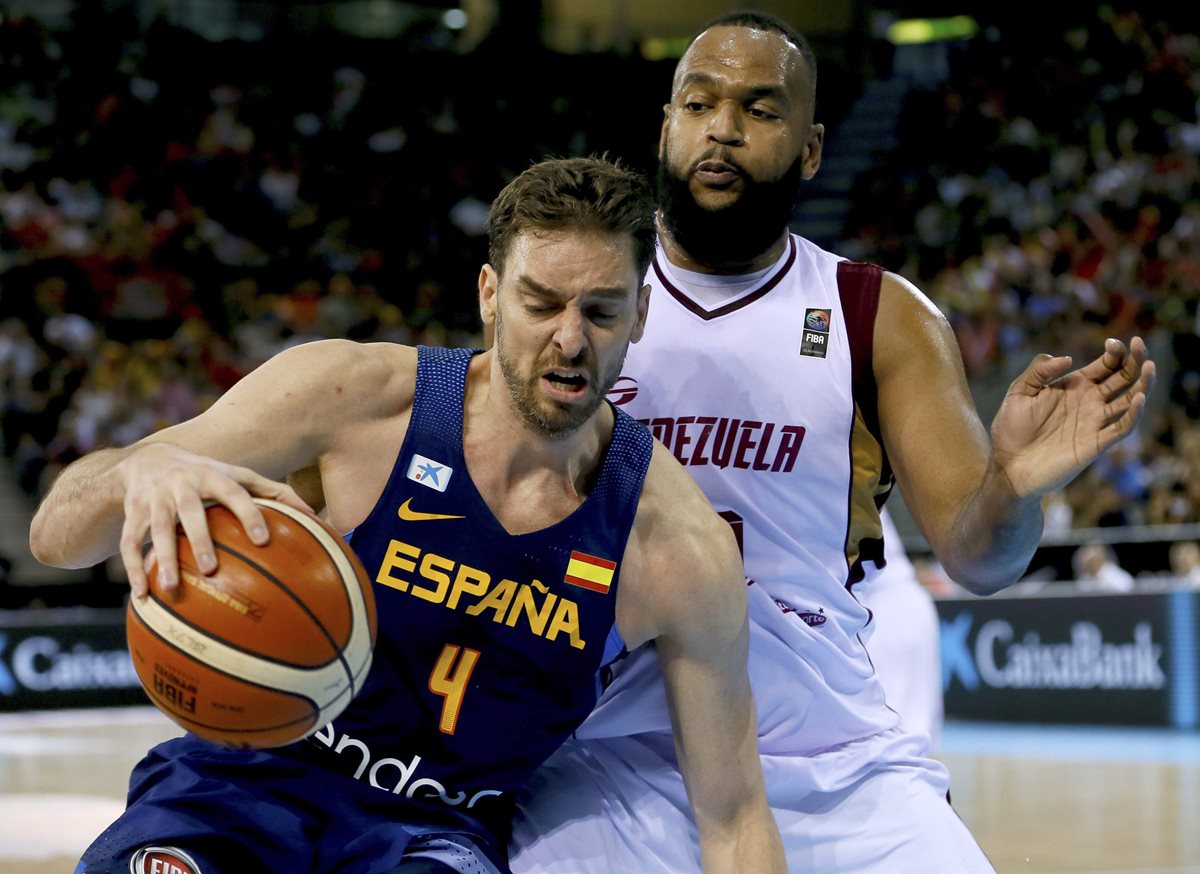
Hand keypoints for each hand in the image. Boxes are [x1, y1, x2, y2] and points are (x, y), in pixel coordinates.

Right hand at [116, 443, 311, 598]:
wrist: (148, 459)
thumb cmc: (207, 474)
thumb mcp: (238, 475)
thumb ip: (275, 492)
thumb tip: (315, 517)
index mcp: (213, 475)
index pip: (234, 493)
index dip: (248, 514)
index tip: (264, 540)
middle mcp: (182, 485)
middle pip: (190, 512)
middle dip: (198, 540)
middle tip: (210, 569)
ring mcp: (154, 499)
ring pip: (156, 529)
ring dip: (161, 558)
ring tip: (171, 587)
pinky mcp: (132, 513)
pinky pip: (128, 542)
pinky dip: (133, 568)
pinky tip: (142, 596)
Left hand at [991, 337, 1154, 499]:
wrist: (1009, 466)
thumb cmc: (1011, 430)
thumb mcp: (1019, 392)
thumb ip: (1039, 371)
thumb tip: (1066, 358)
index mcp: (1074, 387)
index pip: (1105, 365)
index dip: (1115, 352)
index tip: (1113, 343)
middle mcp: (1090, 403)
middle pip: (1123, 379)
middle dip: (1135, 361)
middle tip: (1142, 344)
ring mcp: (1094, 423)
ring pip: (1129, 401)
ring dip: (1143, 384)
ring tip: (1149, 367)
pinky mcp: (1095, 444)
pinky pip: (1121, 428)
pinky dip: (1133, 415)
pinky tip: (1138, 399)